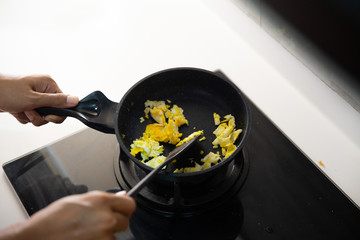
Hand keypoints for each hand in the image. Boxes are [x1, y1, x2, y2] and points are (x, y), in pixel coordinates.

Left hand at [0, 74, 78, 125]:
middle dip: (42, 116)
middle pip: (53, 111)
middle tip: (31, 112)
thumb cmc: (6, 91)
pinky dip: (24, 116)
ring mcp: (34, 96)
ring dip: (31, 117)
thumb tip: (76, 100)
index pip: (64, 103)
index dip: (58, 113)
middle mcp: (43, 90)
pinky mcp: (26, 103)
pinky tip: (16, 110)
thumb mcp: (35, 99)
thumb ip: (57, 101)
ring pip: (42, 115)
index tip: (48, 117)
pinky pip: (32, 115)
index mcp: (48, 84)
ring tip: (21, 110)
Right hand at [0, 191, 135, 239]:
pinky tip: (85, 239)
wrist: (37, 238)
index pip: (129, 204)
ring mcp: (103, 236)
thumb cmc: (53, 219)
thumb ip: (103, 199)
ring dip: (107, 235)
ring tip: (88, 233)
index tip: (122, 210)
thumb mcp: (79, 200)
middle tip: (101, 223)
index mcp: (101, 201)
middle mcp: (105, 218)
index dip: (125, 207)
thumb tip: (122, 196)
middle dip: (116, 222)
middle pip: (126, 221)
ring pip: (115, 236)